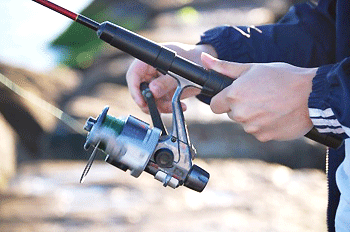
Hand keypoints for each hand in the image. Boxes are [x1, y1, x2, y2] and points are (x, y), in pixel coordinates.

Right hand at [126, 43, 216, 112]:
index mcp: (148, 61)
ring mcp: (155, 85)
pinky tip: (182, 105)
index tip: (141, 102)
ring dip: (162, 107)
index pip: (133, 75)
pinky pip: (160, 105)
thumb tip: (153, 91)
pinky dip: (169, 108)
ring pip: (150, 101)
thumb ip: (166, 81)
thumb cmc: (189, 58)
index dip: (134, 89)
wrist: (201, 64)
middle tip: (160, 108)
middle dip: (149, 102)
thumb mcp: (180, 68)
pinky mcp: (162, 94)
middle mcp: (148, 73)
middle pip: (140, 91)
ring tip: (179, 105)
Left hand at [201, 53, 315, 141]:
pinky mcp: (264, 137)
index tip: (233, 95)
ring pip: (245, 123)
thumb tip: (204, 59)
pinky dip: (265, 125)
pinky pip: (258, 132)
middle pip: (231, 113)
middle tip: (258, 96)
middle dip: (240, 106)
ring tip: (271, 104)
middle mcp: (240, 114)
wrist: (312, 94)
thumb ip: (225, 67)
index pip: (214, 105)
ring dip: (253, 116)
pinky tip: (276, 114)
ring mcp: (252, 127)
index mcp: (234, 95)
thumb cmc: (283, 77)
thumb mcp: (252, 67)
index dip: (223, 99)